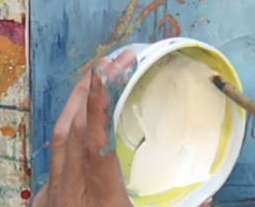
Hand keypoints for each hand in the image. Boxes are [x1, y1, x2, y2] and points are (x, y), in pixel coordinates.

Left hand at [32, 50, 213, 206]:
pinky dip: (66, 131)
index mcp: (101, 199)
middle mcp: (72, 191)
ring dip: (75, 104)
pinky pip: (54, 157)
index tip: (107, 72)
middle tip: (109, 62)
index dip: (99, 104)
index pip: (95, 141)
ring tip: (92, 79)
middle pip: (72, 130)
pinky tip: (77, 123)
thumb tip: (208, 199)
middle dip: (88, 90)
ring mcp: (55, 195)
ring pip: (59, 139)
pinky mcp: (46, 202)